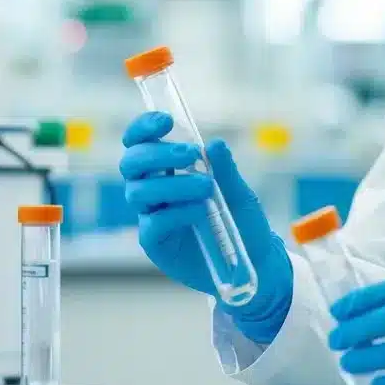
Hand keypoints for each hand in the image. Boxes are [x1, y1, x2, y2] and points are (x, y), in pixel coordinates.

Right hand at [119, 111, 292, 342]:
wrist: (253, 263)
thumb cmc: (242, 221)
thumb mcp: (240, 192)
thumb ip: (226, 170)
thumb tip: (215, 144)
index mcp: (168, 170)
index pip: (141, 143)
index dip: (143, 128)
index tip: (165, 121)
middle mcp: (154, 190)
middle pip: (131, 164)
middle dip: (156, 154)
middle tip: (190, 154)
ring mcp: (152, 216)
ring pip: (138, 192)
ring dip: (171, 184)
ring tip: (206, 187)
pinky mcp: (155, 243)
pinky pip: (153, 223)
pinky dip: (176, 212)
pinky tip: (200, 211)